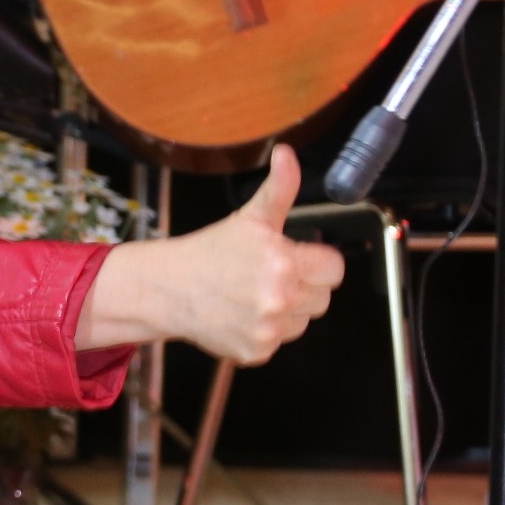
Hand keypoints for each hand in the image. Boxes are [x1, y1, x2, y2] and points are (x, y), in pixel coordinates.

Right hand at [168, 148, 346, 361]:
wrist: (170, 289)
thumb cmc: (211, 251)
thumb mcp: (250, 217)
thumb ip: (280, 188)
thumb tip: (287, 152)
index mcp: (284, 261)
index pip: (334, 269)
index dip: (318, 262)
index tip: (296, 258)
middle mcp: (280, 298)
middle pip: (322, 297)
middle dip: (303, 286)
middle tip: (270, 275)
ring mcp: (268, 329)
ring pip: (303, 321)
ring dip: (287, 311)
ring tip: (254, 295)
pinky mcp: (257, 352)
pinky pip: (279, 342)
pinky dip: (265, 332)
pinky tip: (243, 315)